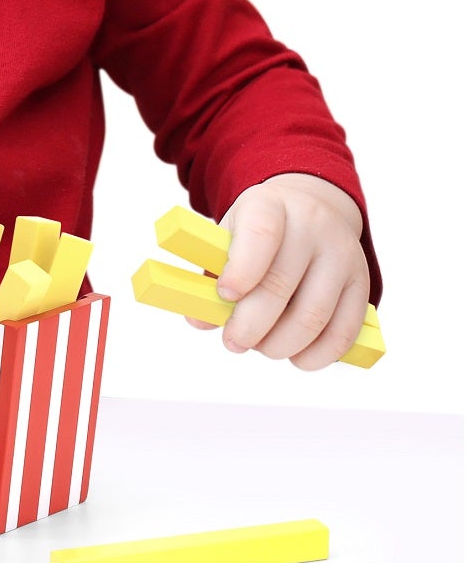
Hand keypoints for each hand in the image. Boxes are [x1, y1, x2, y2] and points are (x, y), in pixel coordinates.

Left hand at [184, 172, 369, 369]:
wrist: (311, 211)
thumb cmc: (261, 231)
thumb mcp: (232, 234)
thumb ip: (213, 274)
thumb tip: (199, 321)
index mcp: (271, 206)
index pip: (260, 235)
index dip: (241, 271)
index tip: (224, 296)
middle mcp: (312, 226)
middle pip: (281, 284)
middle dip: (251, 324)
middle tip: (234, 341)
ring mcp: (342, 255)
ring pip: (313, 315)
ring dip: (281, 344)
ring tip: (260, 346)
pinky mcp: (362, 285)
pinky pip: (344, 332)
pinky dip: (316, 355)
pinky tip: (295, 356)